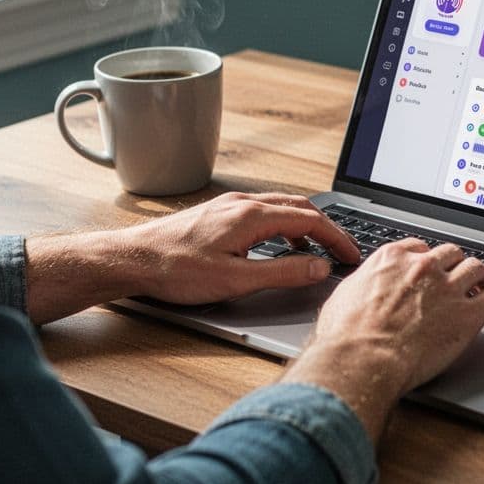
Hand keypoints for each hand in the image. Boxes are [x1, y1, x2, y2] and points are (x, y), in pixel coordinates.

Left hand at [120, 192, 360, 304]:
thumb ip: (282, 273)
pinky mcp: (218, 213)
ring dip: (304, 226)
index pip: (310, 220)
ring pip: (281, 207)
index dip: (337, 238)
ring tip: (315, 251)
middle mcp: (243, 203)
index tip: (351, 255)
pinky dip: (282, 226)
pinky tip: (277, 246)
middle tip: (342, 251)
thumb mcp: (236, 280)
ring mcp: (229, 205)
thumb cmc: (175, 270)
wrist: (132, 259)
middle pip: (300, 208)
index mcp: (252, 216)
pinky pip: (262, 211)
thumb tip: (318, 268)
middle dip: (326, 229)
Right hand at [281, 239, 483, 441]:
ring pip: (477, 269)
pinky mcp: (467, 315)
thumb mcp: (343, 297)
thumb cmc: (346, 336)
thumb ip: (361, 286)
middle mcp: (423, 268)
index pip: (420, 248)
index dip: (428, 260)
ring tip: (482, 288)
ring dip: (481, 278)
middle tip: (457, 278)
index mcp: (393, 259)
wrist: (362, 359)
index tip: (430, 269)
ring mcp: (448, 289)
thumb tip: (360, 290)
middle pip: (451, 254)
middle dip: (455, 265)